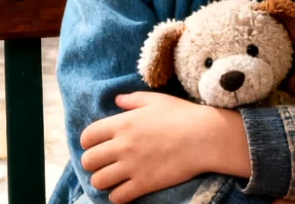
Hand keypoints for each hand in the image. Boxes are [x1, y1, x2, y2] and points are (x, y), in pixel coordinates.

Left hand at [79, 91, 247, 203]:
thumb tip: (116, 100)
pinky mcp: (143, 184)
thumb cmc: (183, 115)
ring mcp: (132, 166)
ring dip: (103, 180)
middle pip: (88, 161)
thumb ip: (132, 100)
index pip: (88, 136)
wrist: (206, 137)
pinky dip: (117, 195)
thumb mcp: (156, 100)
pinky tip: (125, 189)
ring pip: (98, 181)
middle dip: (93, 163)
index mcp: (123, 123)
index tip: (96, 145)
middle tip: (104, 163)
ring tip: (113, 178)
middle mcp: (122, 145)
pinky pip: (117, 197)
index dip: (88, 142)